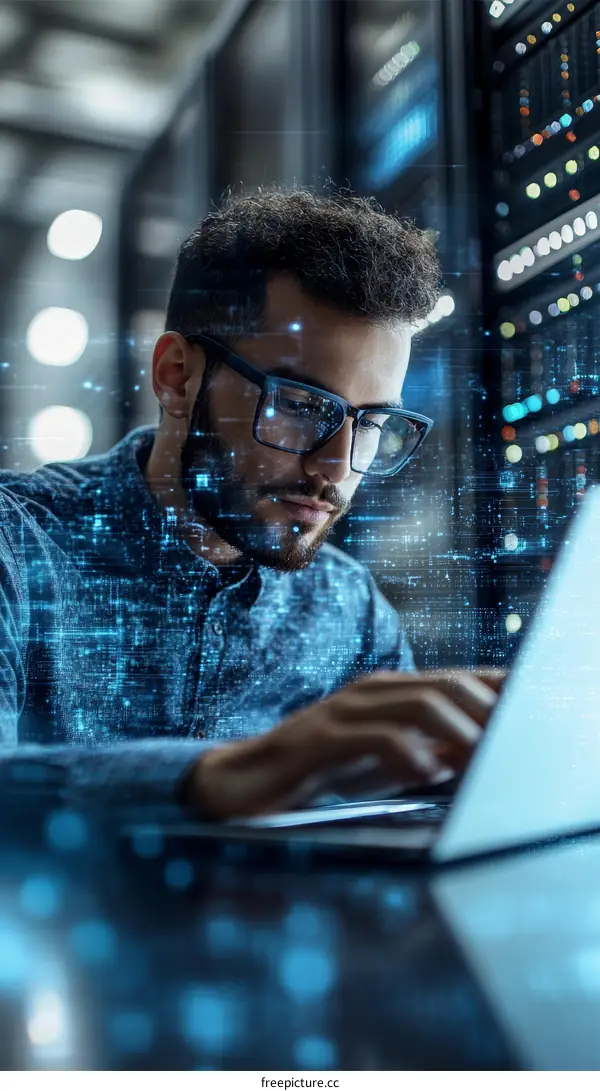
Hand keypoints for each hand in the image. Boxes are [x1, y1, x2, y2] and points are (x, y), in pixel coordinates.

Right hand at [182, 668, 505, 819]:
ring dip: (457, 729)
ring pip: (416, 703)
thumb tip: (481, 756)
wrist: (244, 783)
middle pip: (446, 685)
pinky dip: (406, 752)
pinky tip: (424, 772)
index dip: (499, 692)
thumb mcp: (386, 763)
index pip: (458, 681)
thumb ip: (432, 753)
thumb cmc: (321, 774)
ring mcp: (342, 711)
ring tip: (483, 756)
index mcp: (390, 693)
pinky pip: (371, 737)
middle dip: (487, 711)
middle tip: (517, 741)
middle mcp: (371, 693)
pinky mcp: (318, 739)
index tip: (536, 710)